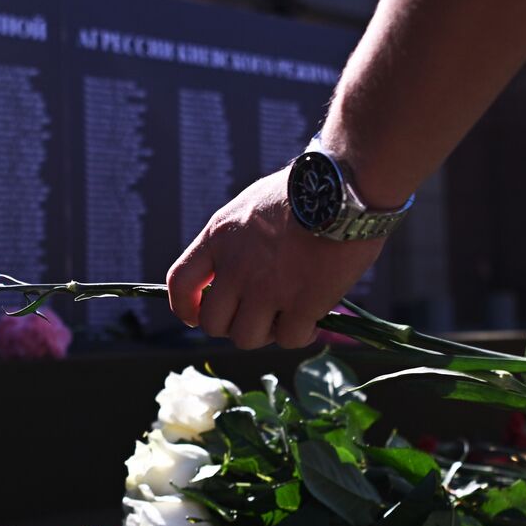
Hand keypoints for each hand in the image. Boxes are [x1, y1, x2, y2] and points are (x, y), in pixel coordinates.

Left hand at [165, 168, 384, 348]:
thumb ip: (236, 240)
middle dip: (233, 325)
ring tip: (285, 318)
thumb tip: (235, 271)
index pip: (180, 283)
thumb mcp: (251, 205)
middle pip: (214, 323)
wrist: (344, 187)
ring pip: (247, 338)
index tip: (196, 316)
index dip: (185, 307)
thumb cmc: (305, 189)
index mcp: (218, 238)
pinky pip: (288, 339)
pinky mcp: (302, 303)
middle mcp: (235, 268)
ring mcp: (266, 289)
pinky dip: (300, 335)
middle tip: (257, 315)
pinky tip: (312, 322)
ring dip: (266, 333)